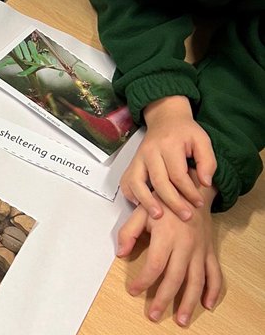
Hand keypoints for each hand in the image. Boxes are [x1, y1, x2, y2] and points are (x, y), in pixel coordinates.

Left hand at [116, 180, 220, 324]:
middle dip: (163, 299)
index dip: (143, 281)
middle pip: (175, 277)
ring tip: (181, 320)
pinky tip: (207, 305)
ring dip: (189, 302)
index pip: (155, 265)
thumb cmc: (164, 201)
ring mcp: (200, 250)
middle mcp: (186, 245)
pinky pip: (215, 274)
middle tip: (154, 315)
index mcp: (167, 235)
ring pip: (196, 280)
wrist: (192, 189)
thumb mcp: (141, 210)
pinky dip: (213, 291)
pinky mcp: (209, 252)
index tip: (133, 290)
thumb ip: (128, 232)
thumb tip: (121, 254)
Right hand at [121, 96, 215, 219]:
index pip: (178, 174)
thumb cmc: (185, 132)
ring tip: (158, 215)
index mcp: (169, 145)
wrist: (165, 118)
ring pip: (137, 183)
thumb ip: (207, 161)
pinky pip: (126, 182)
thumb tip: (205, 183)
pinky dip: (131, 195)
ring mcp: (138, 158)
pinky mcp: (132, 164)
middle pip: (158, 181)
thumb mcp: (203, 141)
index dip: (189, 192)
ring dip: (146, 201)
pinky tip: (142, 205)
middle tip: (185, 216)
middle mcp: (150, 151)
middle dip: (172, 202)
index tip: (199, 203)